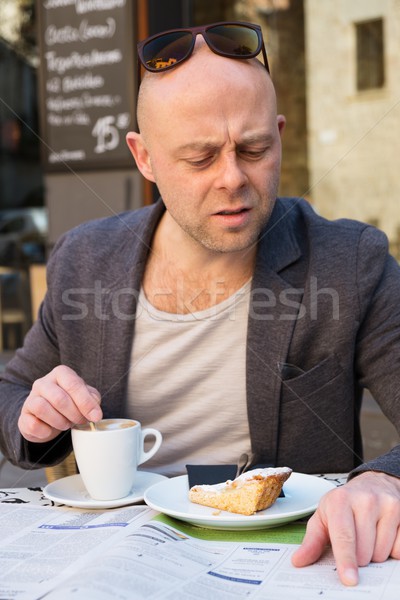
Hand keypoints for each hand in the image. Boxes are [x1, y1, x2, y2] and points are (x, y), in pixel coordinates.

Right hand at [18, 365, 101, 442]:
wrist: (48, 417)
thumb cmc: (70, 403)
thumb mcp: (84, 397)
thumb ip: (92, 399)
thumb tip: (95, 411)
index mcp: (60, 374)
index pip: (73, 384)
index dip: (86, 403)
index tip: (96, 417)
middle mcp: (43, 383)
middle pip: (59, 398)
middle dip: (74, 414)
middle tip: (80, 421)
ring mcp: (30, 398)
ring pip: (42, 409)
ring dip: (60, 421)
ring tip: (66, 424)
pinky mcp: (23, 416)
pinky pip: (33, 424)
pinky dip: (46, 431)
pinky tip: (51, 429)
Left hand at [291, 471, 399, 585]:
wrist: (373, 483)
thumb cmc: (345, 503)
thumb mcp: (324, 516)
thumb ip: (312, 540)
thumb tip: (299, 561)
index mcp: (340, 500)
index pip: (344, 536)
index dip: (346, 560)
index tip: (349, 578)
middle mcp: (365, 500)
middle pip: (364, 551)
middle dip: (358, 556)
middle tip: (355, 540)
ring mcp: (387, 505)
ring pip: (382, 553)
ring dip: (375, 554)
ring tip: (369, 535)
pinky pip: (399, 549)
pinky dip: (392, 549)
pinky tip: (384, 534)